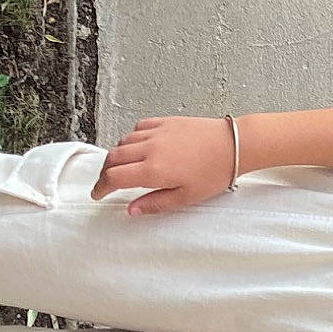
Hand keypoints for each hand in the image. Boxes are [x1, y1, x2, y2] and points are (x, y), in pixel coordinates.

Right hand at [90, 116, 237, 214]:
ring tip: (123, 167)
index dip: (101, 188)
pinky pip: (138, 128)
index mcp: (153, 170)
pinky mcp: (164, 121)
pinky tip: (139, 147)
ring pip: (123, 142)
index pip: (113, 177)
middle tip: (107, 183)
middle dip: (105, 172)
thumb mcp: (185, 198)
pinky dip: (132, 139)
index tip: (98, 194)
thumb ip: (155, 204)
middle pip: (112, 158)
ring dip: (117, 156)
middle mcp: (149, 148)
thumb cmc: (214, 173)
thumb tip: (131, 210)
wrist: (234, 145)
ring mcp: (156, 132)